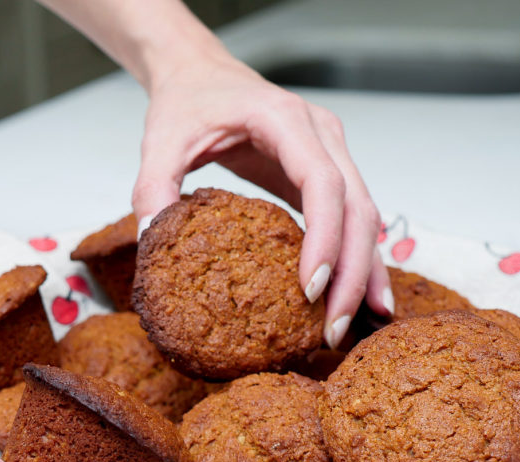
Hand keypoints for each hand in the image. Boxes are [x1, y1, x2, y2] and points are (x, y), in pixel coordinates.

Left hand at [133, 54, 390, 348]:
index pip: (322, 182)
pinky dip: (360, 261)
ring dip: (364, 274)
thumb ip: (153, 186)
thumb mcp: (161, 139)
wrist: (202, 74)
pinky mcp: (328, 176)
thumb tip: (153, 238)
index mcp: (285, 119)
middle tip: (333, 328)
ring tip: (353, 327)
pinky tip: (364, 301)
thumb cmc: (188, 101)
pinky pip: (355, 221)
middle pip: (357, 208)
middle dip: (352, 272)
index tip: (309, 288)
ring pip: (366, 218)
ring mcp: (333, 154)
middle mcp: (322, 134)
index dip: (323, 237)